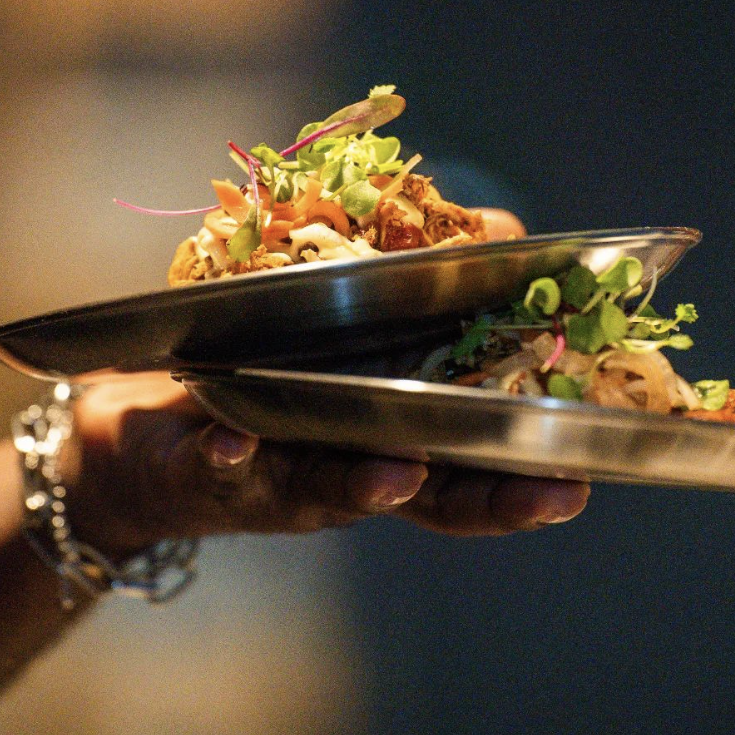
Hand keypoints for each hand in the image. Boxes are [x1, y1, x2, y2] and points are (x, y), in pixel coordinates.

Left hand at [62, 206, 584, 551]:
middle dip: (488, 499)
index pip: (471, 466)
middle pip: (426, 496)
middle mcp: (348, 465)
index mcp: (391, 433)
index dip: (524, 477)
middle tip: (550, 494)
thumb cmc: (272, 364)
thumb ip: (427, 270)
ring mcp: (276, 473)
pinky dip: (226, 457)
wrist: (149, 421)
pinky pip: (213, 467)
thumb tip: (506, 235)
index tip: (585, 477)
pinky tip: (230, 441)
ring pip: (326, 487)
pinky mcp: (201, 467)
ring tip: (398, 473)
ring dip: (366, 482)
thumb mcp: (351, 310)